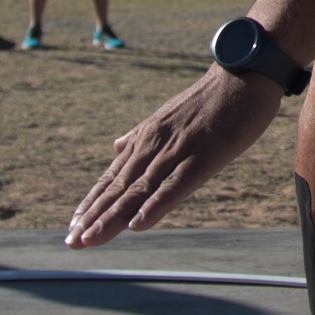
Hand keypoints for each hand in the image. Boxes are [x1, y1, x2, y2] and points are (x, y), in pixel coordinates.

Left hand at [65, 66, 282, 248]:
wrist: (244, 72)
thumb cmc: (213, 97)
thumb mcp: (169, 116)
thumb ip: (141, 135)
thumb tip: (116, 146)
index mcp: (147, 138)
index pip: (113, 176)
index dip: (93, 202)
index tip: (74, 225)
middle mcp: (155, 145)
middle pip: (119, 188)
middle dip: (94, 217)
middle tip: (71, 242)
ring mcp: (178, 151)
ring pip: (139, 190)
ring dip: (112, 217)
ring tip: (89, 239)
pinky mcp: (204, 156)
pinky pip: (176, 185)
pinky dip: (155, 205)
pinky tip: (138, 225)